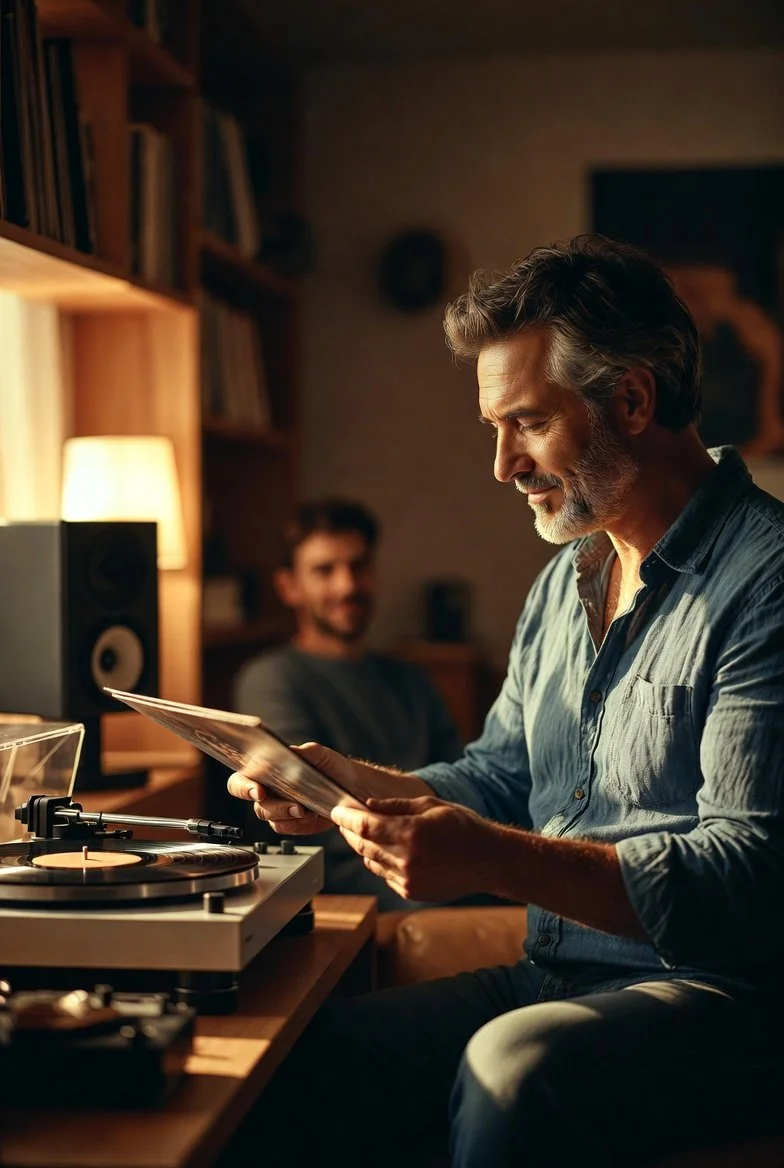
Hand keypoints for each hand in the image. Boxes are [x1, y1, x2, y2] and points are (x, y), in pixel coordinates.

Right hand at [226, 741, 367, 834]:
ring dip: (288, 815)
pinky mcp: (289, 822)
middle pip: (255, 803)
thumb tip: (293, 750)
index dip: (244, 786)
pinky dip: (297, 824)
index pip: (242, 778)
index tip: (257, 791)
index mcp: (268, 768)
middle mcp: (268, 789)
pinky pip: (284, 828)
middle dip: (274, 806)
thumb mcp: (323, 755)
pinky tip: (311, 815)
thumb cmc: (332, 768)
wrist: (351, 787)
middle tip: (294, 806)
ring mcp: (278, 807)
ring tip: (307, 810)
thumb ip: (308, 751)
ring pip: (269, 817)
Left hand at [331, 795, 500, 901]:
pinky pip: (384, 874)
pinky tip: (385, 850)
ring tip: (364, 832)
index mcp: (411, 833)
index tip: (336, 810)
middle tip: (343, 820)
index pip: (366, 826)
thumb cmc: (462, 826)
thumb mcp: (430, 805)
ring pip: (370, 861)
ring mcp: (407, 879)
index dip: (346, 817)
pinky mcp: (410, 891)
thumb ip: (395, 806)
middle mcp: (406, 859)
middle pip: (363, 845)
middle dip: (350, 831)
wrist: (488, 860)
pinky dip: (379, 861)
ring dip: (363, 847)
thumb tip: (368, 805)